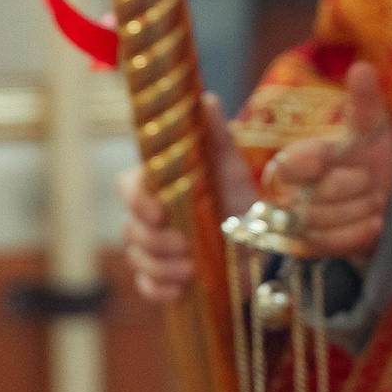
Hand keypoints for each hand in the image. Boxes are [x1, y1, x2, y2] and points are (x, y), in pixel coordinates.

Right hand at [120, 92, 252, 304]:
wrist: (264, 243)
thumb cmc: (241, 197)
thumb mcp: (232, 166)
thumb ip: (216, 135)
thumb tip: (205, 99)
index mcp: (159, 185)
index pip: (127, 186)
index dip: (136, 200)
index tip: (160, 212)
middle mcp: (150, 217)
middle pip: (129, 228)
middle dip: (153, 240)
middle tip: (184, 246)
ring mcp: (154, 249)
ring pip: (137, 259)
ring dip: (159, 267)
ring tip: (189, 270)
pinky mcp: (164, 278)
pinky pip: (146, 288)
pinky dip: (159, 290)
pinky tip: (180, 291)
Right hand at [262, 61, 391, 260]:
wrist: (379, 195)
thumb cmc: (368, 155)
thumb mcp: (371, 127)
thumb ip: (365, 101)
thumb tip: (362, 67)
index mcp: (293, 159)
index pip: (288, 164)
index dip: (308, 160)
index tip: (329, 155)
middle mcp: (287, 192)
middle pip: (310, 197)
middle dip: (349, 187)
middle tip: (368, 180)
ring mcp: (297, 222)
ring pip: (321, 223)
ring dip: (357, 210)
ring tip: (374, 199)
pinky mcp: (311, 247)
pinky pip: (330, 245)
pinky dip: (357, 233)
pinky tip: (374, 221)